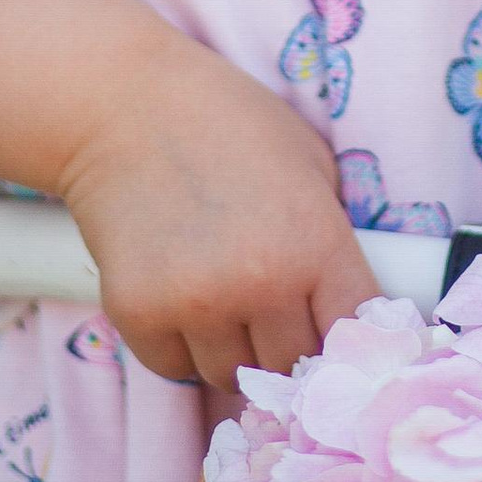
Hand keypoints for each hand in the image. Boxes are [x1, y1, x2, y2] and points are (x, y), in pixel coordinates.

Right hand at [59, 25, 375, 385]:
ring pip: (233, 376)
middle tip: (270, 308)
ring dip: (233, 349)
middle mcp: (261, 283)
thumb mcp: (311, 163)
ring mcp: (196, 304)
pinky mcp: (138, 315)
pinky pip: (175, 366)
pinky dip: (180, 345)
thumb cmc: (230, 123)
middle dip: (288, 345)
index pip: (353, 336)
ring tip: (220, 292)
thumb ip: (331, 239)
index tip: (333, 332)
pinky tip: (178, 293)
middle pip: (293, 367)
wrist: (127, 105)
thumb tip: (345, 311)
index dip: (348, 340)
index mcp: (317, 242)